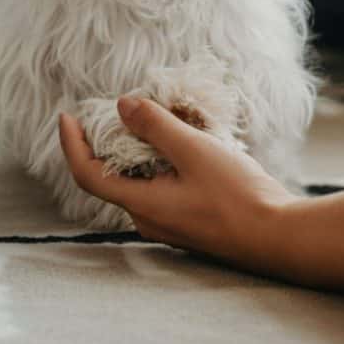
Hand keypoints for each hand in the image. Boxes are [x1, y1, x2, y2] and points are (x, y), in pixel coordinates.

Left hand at [59, 97, 294, 267]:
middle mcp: (148, 218)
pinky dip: (162, 160)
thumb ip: (156, 126)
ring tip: (159, 118)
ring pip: (141, 180)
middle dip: (109, 141)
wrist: (278, 236)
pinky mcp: (189, 220)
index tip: (65, 117)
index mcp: (141, 204)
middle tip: (119, 109)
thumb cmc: (236, 196)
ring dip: (141, 148)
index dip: (71, 145)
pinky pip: (162, 186)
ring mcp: (169, 223)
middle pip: (113, 176)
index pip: (88, 174)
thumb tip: (122, 106)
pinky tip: (186, 142)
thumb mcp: (194, 151)